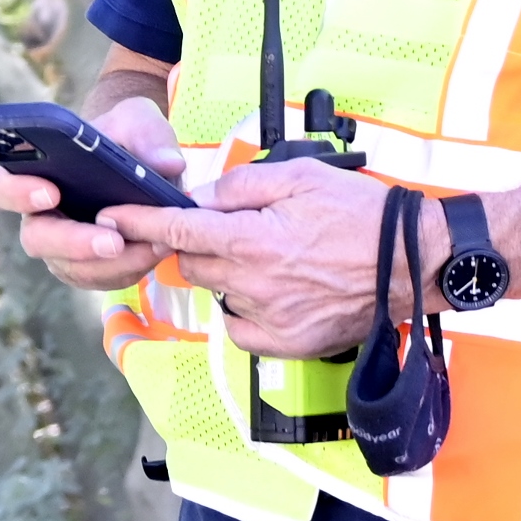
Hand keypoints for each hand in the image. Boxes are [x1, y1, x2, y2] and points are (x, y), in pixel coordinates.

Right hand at [0, 98, 189, 291]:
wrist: (140, 158)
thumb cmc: (124, 134)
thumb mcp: (137, 119)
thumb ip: (148, 133)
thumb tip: (168, 164)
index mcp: (35, 173)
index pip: (2, 188)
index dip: (17, 193)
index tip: (51, 191)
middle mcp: (41, 215)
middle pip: (36, 239)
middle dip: (73, 243)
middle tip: (112, 240)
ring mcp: (64, 245)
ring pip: (71, 268)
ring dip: (109, 264)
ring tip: (149, 246)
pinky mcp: (92, 265)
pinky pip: (101, 278)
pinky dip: (128, 269)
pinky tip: (155, 250)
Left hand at [112, 160, 438, 359]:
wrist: (409, 262)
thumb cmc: (360, 213)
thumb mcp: (300, 176)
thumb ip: (242, 186)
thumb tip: (202, 198)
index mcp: (252, 239)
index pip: (178, 232)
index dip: (139, 224)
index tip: (111, 219)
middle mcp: (252, 284)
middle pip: (192, 265)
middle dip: (198, 245)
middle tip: (234, 229)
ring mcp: (269, 319)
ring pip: (219, 295)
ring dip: (227, 274)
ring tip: (269, 257)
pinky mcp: (286, 344)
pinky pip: (241, 328)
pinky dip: (244, 308)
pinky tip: (273, 290)